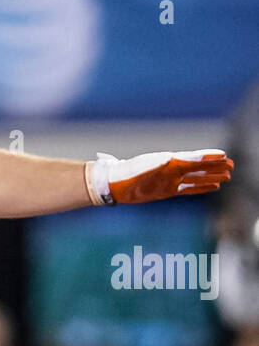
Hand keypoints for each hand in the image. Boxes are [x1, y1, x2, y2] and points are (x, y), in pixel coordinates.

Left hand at [90, 150, 233, 204]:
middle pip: (198, 167)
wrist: (114, 184)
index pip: (193, 158)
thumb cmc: (128, 174)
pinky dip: (201, 187)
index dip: (207, 157)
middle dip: (214, 166)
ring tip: (227, 176)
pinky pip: (188, 189)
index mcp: (169, 161)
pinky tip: (212, 187)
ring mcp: (170, 180)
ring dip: (211, 177)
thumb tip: (169, 159)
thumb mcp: (143, 168)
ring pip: (196, 178)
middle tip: (231, 165)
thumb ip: (158, 165)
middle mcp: (172, 170)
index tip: (222, 155)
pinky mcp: (167, 191)